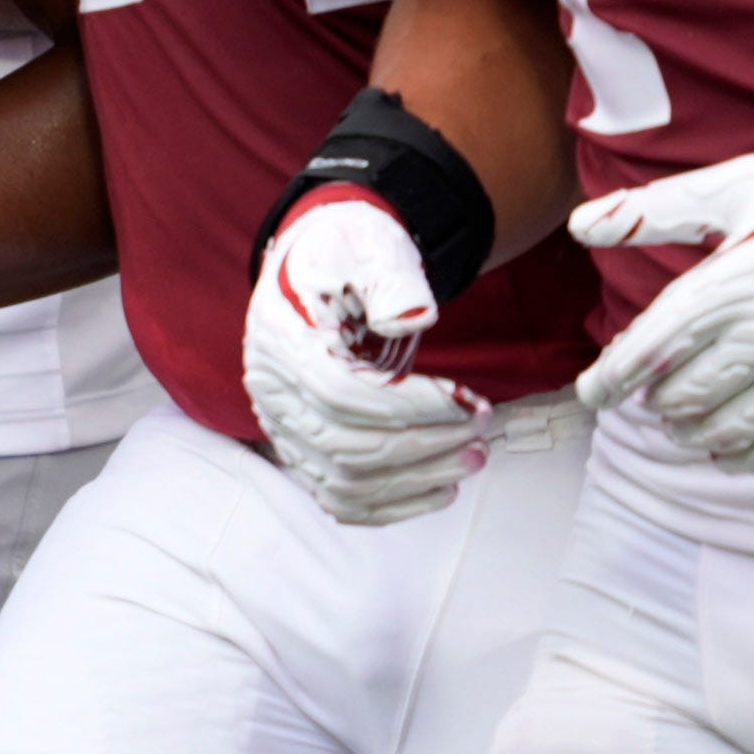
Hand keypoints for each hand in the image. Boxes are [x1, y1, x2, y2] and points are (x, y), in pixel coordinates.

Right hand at [241, 189, 490, 522]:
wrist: (324, 269)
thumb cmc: (350, 256)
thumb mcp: (371, 247)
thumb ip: (392, 280)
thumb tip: (411, 317)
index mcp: (280, 337)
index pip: (338, 393)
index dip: (409, 407)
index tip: (468, 400)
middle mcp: (270, 390)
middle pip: (343, 444)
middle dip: (425, 444)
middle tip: (483, 427)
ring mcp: (283, 424)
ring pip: (343, 481)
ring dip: (417, 478)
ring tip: (474, 456)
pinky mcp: (303, 448)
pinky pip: (340, 498)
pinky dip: (393, 506)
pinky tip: (441, 490)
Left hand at [572, 139, 753, 471]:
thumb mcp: (736, 187)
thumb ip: (655, 211)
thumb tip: (580, 223)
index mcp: (732, 284)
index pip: (652, 348)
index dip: (613, 378)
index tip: (593, 393)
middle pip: (690, 392)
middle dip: (660, 402)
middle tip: (649, 398)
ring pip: (737, 423)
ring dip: (699, 431)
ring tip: (684, 425)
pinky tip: (733, 455)